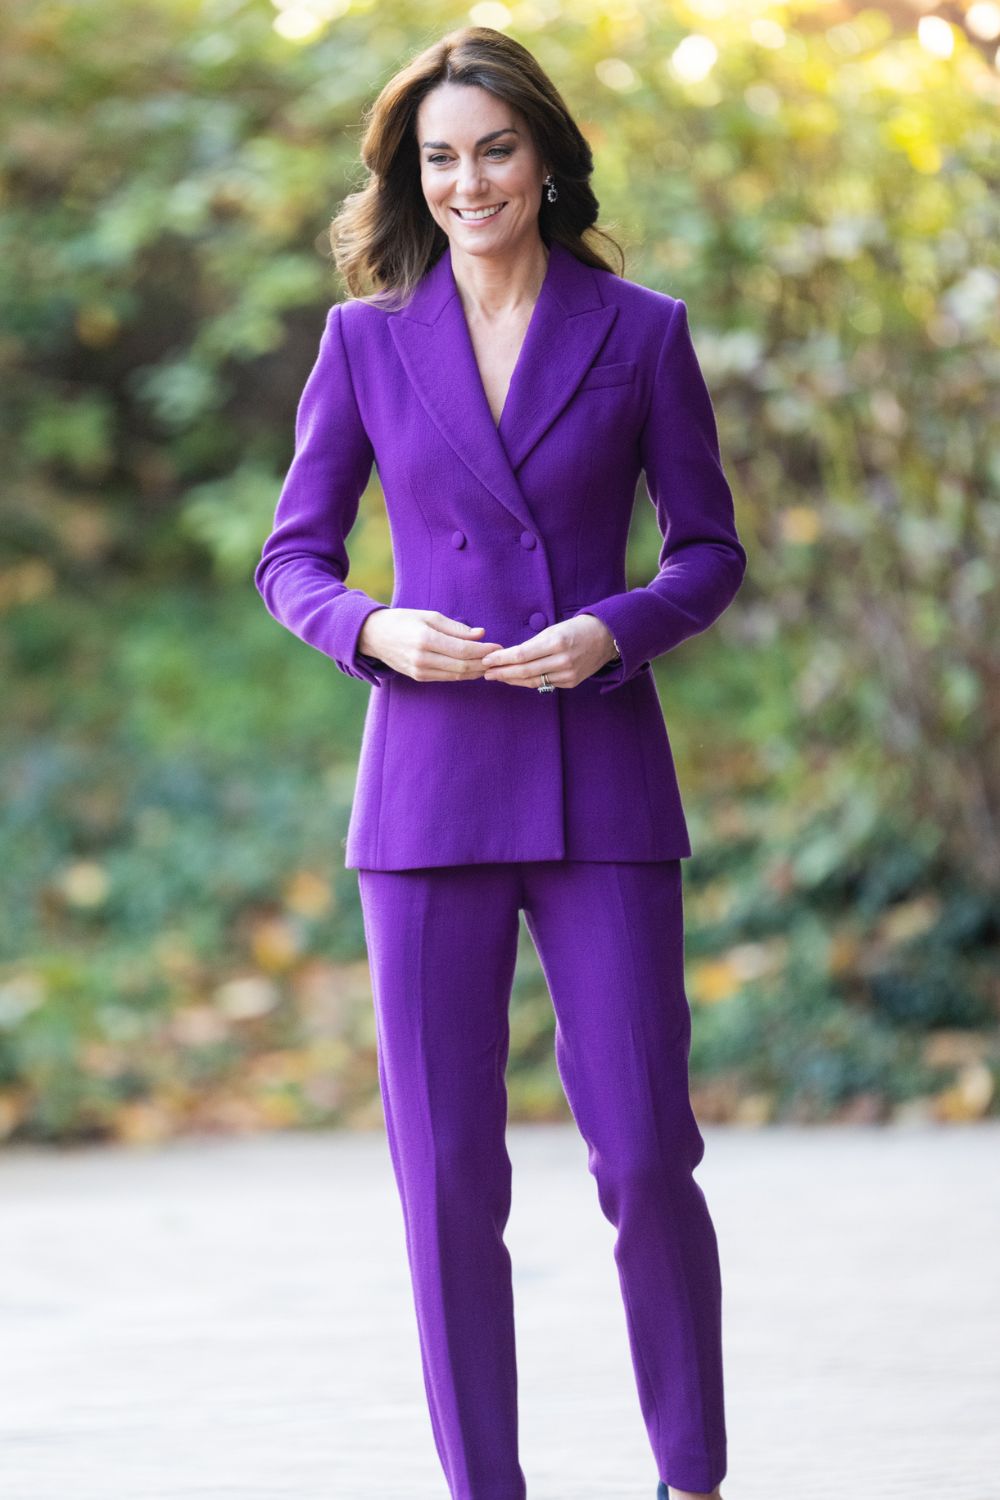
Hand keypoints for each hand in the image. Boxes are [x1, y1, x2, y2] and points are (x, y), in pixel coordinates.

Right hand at [358, 608, 504, 682]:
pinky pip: (447, 678)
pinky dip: (463, 675)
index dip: (484, 650)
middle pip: (463, 666)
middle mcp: (423, 658)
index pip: (463, 650)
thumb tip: (481, 634)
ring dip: (476, 671)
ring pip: (457, 675)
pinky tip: (474, 668)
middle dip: (484, 662)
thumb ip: (456, 627)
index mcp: (426, 639)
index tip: (498, 646)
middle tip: (499, 657)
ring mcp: (420, 671)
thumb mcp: (429, 616)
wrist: (373, 636)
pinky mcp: (419, 677)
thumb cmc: (403, 620)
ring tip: (490, 663)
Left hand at [480, 613, 617, 688]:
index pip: (521, 654)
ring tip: (497, 677)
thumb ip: (532, 645)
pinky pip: (544, 684)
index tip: (486, 660)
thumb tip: (508, 657)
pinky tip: (516, 679)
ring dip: (512, 680)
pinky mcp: (571, 682)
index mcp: (556, 642)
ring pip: (532, 681)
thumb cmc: (575, 629)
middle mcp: (562, 660)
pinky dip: (528, 682)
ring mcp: (568, 674)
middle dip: (502, 673)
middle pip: (524, 671)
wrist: (606, 638)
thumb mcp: (553, 630)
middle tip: (486, 673)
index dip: (501, 659)